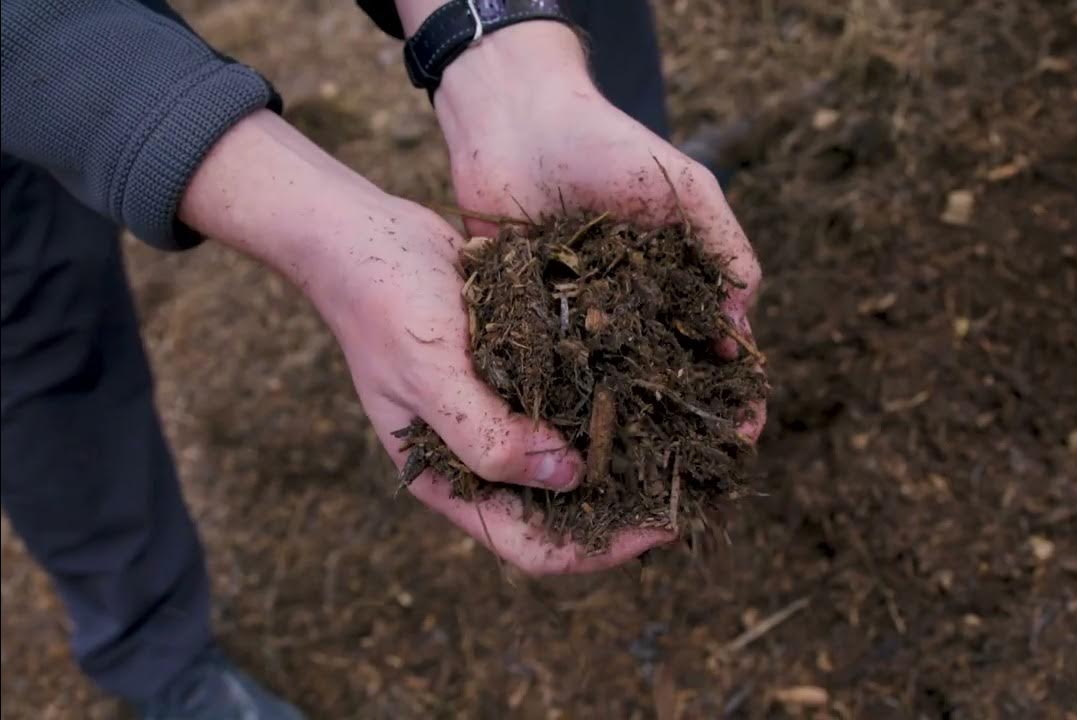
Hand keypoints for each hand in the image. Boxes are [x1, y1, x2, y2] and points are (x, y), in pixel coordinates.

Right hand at [180, 111, 668, 573]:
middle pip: (566, 512)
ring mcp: (504, 414)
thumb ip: (487, 436)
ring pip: (578, 459)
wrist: (365, 235)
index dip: (600, 550)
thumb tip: (568, 478)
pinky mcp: (521, 373)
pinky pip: (575, 403)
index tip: (663, 528)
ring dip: (629, 458)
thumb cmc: (384, 307)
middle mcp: (483, 456)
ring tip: (691, 444)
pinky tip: (661, 389)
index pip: (533, 547)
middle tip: (695, 488)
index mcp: (450, 481)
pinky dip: (613, 406)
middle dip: (628, 509)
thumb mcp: (430, 376)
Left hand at [434, 23, 766, 441]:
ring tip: (632, 477)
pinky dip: (560, 406)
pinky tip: (567, 444)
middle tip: (691, 473)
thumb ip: (722, 244)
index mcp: (677, 285)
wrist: (517, 121)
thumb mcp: (683, 187)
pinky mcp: (528, 321)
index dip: (736, 395)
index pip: (717, 352)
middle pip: (668, 385)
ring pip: (610, 390)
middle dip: (684, 430)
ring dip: (625, 432)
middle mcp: (633, 312)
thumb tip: (744, 320)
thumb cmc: (608, 144)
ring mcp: (580, 321)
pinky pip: (548, 373)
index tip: (745, 432)